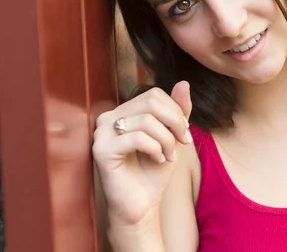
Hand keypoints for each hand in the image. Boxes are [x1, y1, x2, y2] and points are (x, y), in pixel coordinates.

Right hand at [93, 81, 192, 227]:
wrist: (142, 204)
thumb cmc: (154, 171)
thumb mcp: (172, 136)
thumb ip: (178, 110)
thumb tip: (184, 82)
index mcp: (124, 111)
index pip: (154, 94)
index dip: (175, 111)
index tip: (185, 133)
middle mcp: (109, 118)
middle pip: (151, 102)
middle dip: (174, 123)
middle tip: (182, 143)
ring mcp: (102, 133)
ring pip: (147, 120)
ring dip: (167, 140)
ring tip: (169, 156)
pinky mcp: (101, 150)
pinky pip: (137, 138)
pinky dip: (155, 149)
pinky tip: (158, 160)